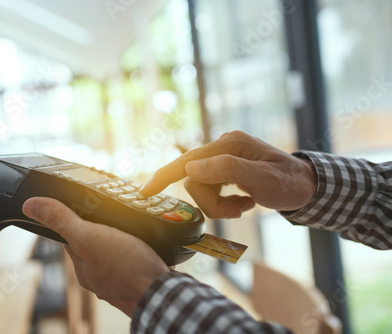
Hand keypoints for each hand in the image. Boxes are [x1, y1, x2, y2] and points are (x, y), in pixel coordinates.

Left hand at [22, 197, 168, 316]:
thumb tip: (30, 206)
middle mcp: (99, 276)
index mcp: (83, 267)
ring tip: (131, 225)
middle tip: (112, 211)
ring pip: (116, 252)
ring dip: (122, 238)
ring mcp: (121, 279)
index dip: (74, 218)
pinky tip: (146, 243)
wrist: (164, 294)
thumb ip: (62, 221)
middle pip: (94, 244)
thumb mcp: (89, 236)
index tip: (81, 203)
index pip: (70, 237)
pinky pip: (135, 259)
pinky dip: (138, 249)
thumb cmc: (127, 268)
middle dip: (101, 228)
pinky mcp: (141, 278)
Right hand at [140, 131, 316, 216]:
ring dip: (221, 206)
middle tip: (238, 210)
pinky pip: (211, 193)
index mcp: (228, 145)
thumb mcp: (262, 178)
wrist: (306, 187)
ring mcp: (223, 160)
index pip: (187, 161)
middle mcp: (222, 149)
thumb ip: (226, 170)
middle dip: (212, 203)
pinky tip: (245, 202)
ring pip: (201, 190)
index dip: (163, 176)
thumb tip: (189, 169)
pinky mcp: (225, 172)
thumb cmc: (289, 183)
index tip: (144, 193)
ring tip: (245, 206)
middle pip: (194, 181)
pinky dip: (225, 204)